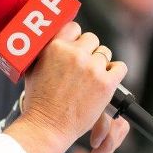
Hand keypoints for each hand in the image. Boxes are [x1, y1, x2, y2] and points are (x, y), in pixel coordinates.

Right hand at [4, 22, 127, 152]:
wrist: (48, 126)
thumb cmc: (39, 101)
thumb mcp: (33, 68)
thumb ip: (45, 51)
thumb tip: (54, 41)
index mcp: (55, 46)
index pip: (74, 27)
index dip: (76, 38)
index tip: (76, 47)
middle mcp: (74, 54)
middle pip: (92, 39)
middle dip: (88, 51)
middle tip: (83, 67)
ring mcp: (91, 68)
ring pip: (105, 53)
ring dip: (100, 63)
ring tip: (91, 78)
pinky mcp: (105, 83)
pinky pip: (120, 68)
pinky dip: (115, 73)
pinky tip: (105, 81)